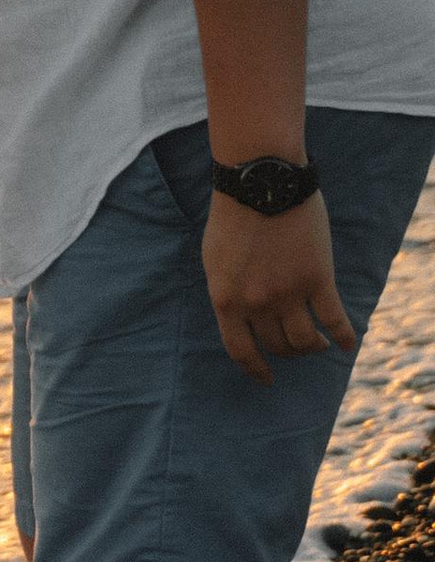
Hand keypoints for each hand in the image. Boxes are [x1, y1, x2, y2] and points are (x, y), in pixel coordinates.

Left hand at [204, 189, 353, 381]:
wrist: (261, 183)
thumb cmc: (233, 216)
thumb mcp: (214, 259)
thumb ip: (227, 290)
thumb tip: (239, 314)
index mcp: (226, 299)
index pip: (240, 350)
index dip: (255, 369)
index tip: (267, 378)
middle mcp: (257, 303)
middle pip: (277, 345)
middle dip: (287, 351)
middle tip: (296, 346)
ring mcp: (288, 293)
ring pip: (305, 340)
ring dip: (313, 347)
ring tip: (318, 344)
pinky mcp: (318, 279)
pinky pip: (334, 320)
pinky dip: (342, 336)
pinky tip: (347, 344)